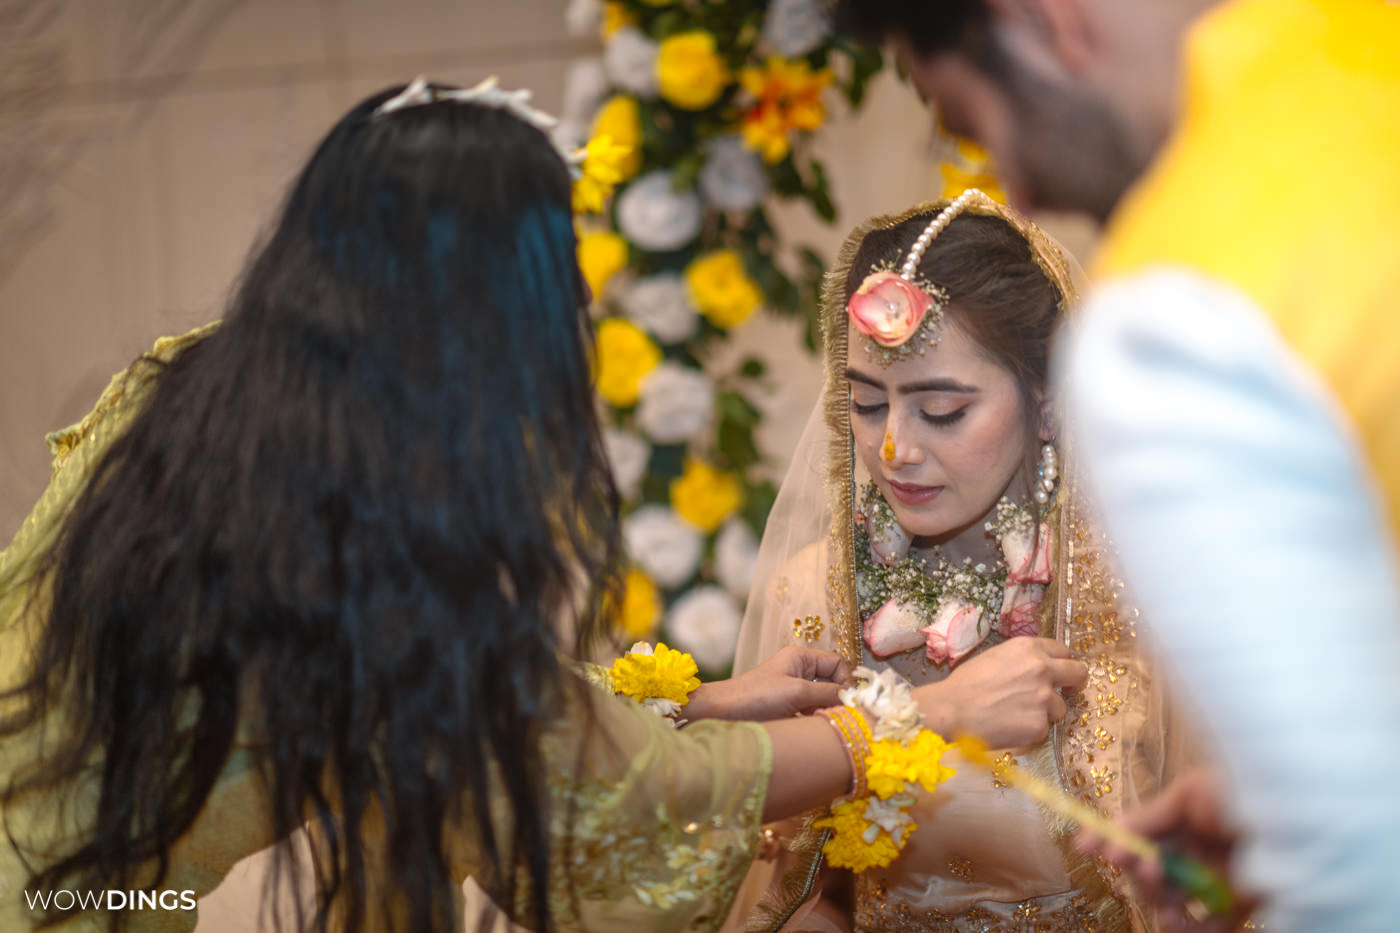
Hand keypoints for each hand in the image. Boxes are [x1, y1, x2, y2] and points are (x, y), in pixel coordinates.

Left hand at [686, 646, 853, 721]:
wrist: (722, 714)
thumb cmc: (756, 696)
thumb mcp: (797, 692)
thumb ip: (828, 693)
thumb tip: (855, 699)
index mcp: (801, 658)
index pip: (837, 663)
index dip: (846, 680)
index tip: (849, 701)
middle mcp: (799, 671)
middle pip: (833, 682)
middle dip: (839, 698)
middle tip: (842, 716)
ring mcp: (792, 691)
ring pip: (823, 700)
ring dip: (828, 712)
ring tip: (827, 725)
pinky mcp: (787, 709)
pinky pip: (811, 713)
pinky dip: (816, 721)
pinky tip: (815, 732)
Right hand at [914, 637, 1087, 748]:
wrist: (952, 709)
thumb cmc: (965, 683)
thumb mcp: (995, 657)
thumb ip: (1022, 661)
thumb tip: (1035, 670)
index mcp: (1029, 648)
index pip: (1063, 650)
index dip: (1061, 662)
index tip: (1059, 672)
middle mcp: (1042, 669)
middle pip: (1078, 673)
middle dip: (1075, 683)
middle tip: (1068, 691)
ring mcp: (1043, 698)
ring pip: (1060, 707)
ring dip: (1045, 712)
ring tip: (1017, 715)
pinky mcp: (1039, 725)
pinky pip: (1043, 728)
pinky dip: (1030, 730)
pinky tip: (1009, 726)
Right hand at [1075, 768, 1252, 932]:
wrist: (1299, 819)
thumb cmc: (1244, 792)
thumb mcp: (1189, 794)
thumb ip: (1150, 816)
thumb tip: (1111, 833)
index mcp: (1183, 820)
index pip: (1139, 833)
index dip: (1111, 841)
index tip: (1085, 847)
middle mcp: (1196, 851)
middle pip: (1150, 870)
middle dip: (1137, 871)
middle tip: (1140, 866)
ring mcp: (1216, 880)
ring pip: (1172, 901)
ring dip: (1157, 904)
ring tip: (1166, 904)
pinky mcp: (1239, 906)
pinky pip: (1208, 927)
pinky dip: (1190, 930)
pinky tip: (1179, 924)